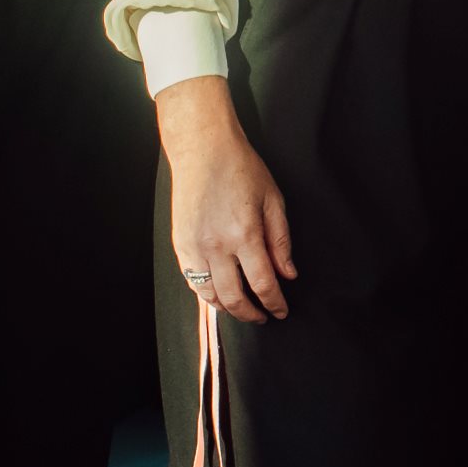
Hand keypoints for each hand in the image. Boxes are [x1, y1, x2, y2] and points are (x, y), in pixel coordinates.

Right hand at [159, 76, 295, 318]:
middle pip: (234, 297)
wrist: (203, 150)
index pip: (263, 283)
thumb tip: (288, 274)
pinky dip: (206, 293)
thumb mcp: (273, 201)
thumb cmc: (241, 169)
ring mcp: (194, 246)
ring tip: (241, 309)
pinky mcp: (180, 244)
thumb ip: (281, 241)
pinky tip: (218, 294)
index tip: (281, 311)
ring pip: (208, 294)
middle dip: (250, 314)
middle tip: (262, 317)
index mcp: (245, 234)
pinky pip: (192, 280)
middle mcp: (217, 245)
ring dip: (226, 308)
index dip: (274, 303)